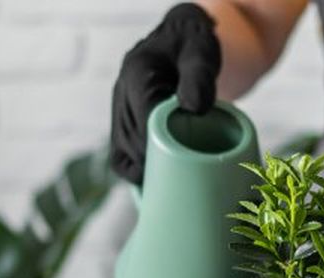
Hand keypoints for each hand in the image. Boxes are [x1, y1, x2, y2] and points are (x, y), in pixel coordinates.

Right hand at [109, 3, 220, 184]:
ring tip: (172, 190)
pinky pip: (122, 156)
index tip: (181, 168)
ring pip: (123, 152)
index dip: (160, 147)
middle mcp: (122, 93)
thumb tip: (193, 108)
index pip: (143, 120)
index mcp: (137, 73)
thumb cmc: (195, 46)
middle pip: (130, 142)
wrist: (184, 42)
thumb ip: (199, 75)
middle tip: (184, 186)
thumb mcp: (202, 51)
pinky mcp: (127, 124)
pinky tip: (156, 187)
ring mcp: (121, 110)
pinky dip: (137, 173)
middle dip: (154, 166)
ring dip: (146, 173)